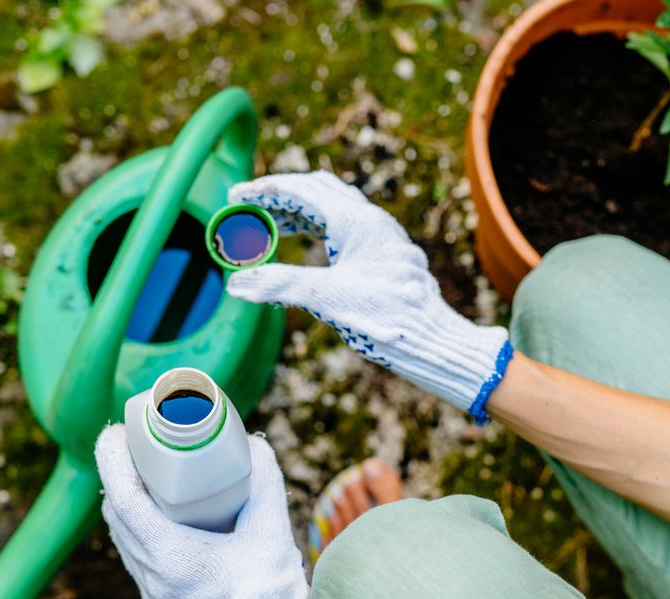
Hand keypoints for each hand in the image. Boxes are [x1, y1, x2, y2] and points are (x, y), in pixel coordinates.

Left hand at [96, 427, 318, 598]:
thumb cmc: (268, 588)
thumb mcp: (271, 527)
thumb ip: (264, 482)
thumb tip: (253, 444)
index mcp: (171, 557)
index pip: (124, 500)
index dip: (113, 461)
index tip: (116, 432)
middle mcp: (152, 574)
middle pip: (116, 513)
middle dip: (118, 472)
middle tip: (135, 442)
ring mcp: (151, 588)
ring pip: (121, 533)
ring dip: (124, 497)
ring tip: (141, 467)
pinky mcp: (157, 595)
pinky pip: (133, 548)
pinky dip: (135, 520)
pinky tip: (152, 505)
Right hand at [226, 170, 511, 422]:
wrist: (433, 339)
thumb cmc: (388, 317)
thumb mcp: (327, 299)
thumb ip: (280, 286)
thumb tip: (236, 284)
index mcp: (357, 221)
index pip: (302, 189)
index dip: (264, 189)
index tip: (235, 196)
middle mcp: (372, 221)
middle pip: (318, 191)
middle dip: (279, 196)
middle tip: (248, 208)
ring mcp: (382, 237)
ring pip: (334, 209)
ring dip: (298, 213)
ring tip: (269, 228)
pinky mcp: (386, 255)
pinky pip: (346, 228)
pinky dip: (318, 230)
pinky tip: (308, 249)